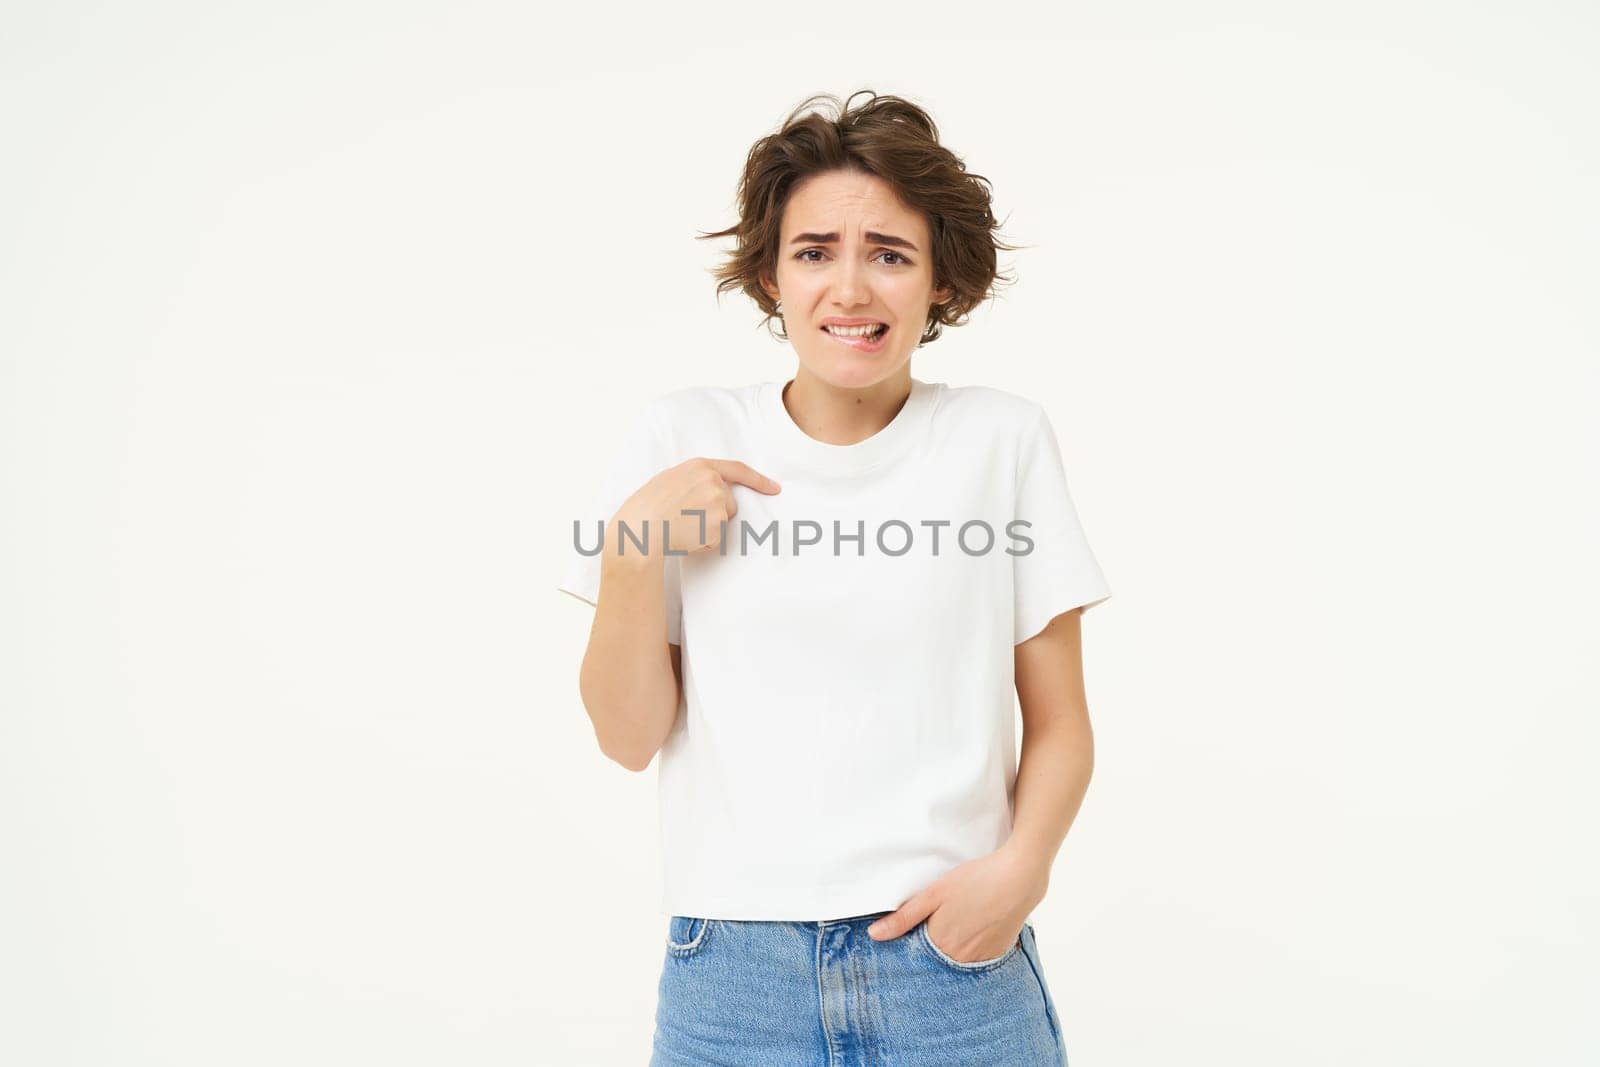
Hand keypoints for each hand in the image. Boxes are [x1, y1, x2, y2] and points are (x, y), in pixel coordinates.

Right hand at [610, 458, 780, 557]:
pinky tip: (684, 537)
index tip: (774, 488)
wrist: (640, 529)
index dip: (758, 480)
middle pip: (730, 502)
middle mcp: (713, 481)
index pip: (738, 469)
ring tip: (681, 526)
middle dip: (715, 513)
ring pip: (723, 521)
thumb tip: (713, 486)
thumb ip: (694, 478)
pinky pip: (716, 538)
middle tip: (684, 518)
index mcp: (700, 466)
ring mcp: (717, 502)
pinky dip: (703, 542)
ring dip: (707, 529)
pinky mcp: (718, 524)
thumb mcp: (670, 479)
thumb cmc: (647, 507)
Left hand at [865, 846, 1049, 963]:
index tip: (916, 925)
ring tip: (959, 918)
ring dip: (953, 944)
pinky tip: (975, 924)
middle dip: (933, 941)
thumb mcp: (933, 894)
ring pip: (957, 957)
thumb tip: (874, 936)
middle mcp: (961, 959)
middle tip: (940, 917)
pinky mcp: (999, 953)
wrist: (1019, 877)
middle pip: (937, 957)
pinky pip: (977, 956)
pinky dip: (972, 944)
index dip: (913, 938)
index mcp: (940, 945)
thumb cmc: (975, 880)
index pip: (917, 953)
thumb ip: (903, 918)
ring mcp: (982, 959)